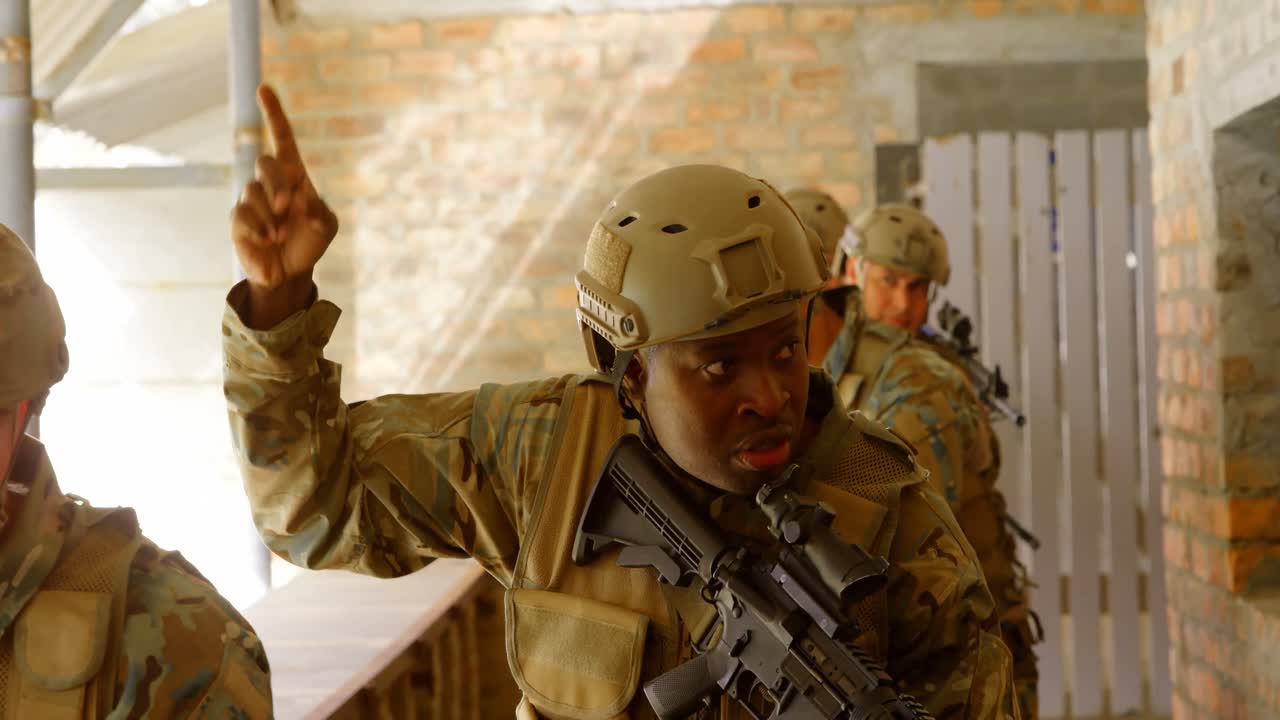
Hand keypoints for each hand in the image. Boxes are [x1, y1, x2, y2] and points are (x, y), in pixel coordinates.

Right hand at [231, 84, 337, 327]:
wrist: (291, 273)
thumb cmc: (310, 242)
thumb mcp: (326, 226)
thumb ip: (319, 211)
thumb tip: (300, 198)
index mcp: (293, 174)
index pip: (282, 137)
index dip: (273, 113)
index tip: (263, 89)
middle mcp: (269, 182)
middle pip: (265, 163)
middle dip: (277, 183)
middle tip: (286, 207)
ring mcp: (251, 200)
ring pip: (252, 191)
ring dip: (270, 215)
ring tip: (281, 236)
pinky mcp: (238, 221)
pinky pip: (241, 215)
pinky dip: (257, 228)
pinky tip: (268, 240)